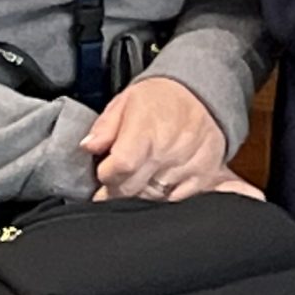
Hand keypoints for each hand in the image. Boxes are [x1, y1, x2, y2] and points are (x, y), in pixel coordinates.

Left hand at [81, 77, 254, 201]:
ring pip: (153, 197)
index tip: (104, 170)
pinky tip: (162, 177)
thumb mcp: (125, 101)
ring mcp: (189, 164)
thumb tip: (89, 146)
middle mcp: (170, 149)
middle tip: (119, 174)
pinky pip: (177, 199)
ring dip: (142, 190)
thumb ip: (104, 127)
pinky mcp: (205, 175)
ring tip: (144, 170)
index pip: (120, 167)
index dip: (106, 174)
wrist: (201, 95)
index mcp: (147, 130)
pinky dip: (165, 194)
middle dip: (118, 186)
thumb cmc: (160, 99)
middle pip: (133, 188)